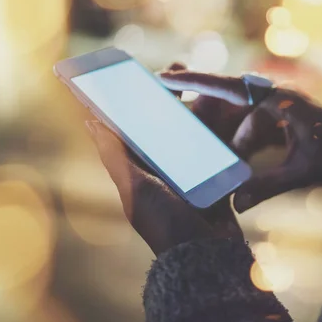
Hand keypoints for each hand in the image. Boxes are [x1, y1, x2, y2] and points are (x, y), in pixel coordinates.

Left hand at [86, 63, 242, 255]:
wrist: (204, 254)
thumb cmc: (164, 222)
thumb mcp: (134, 188)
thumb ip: (115, 155)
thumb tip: (90, 120)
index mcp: (140, 168)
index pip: (133, 126)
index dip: (133, 99)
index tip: (137, 71)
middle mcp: (163, 168)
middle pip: (165, 123)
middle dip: (171, 96)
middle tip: (178, 67)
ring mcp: (190, 173)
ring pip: (193, 132)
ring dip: (199, 108)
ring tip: (207, 83)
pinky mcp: (213, 178)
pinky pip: (216, 149)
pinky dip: (220, 131)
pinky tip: (230, 112)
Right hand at [160, 69, 321, 212]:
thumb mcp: (305, 171)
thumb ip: (269, 186)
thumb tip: (237, 205)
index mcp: (283, 100)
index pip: (233, 86)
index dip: (198, 82)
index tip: (167, 77)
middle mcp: (276, 99)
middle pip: (228, 101)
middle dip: (202, 111)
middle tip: (169, 113)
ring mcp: (276, 109)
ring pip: (237, 119)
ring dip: (226, 139)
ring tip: (209, 159)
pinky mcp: (277, 122)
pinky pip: (249, 129)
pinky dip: (239, 145)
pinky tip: (234, 165)